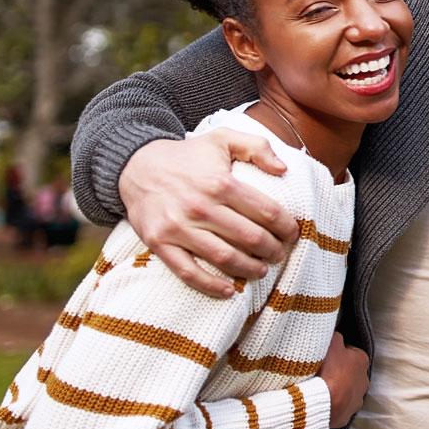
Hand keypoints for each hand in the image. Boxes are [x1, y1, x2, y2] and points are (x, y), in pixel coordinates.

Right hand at [119, 129, 298, 297]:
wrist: (136, 166)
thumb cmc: (187, 156)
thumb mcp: (223, 138)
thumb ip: (257, 147)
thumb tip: (284, 169)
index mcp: (220, 183)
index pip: (266, 211)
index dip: (286, 226)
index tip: (293, 233)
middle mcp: (200, 207)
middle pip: (250, 238)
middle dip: (273, 250)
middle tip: (281, 254)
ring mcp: (178, 227)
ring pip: (224, 258)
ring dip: (249, 269)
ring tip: (262, 270)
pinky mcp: (159, 243)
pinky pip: (188, 272)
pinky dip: (210, 285)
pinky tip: (228, 291)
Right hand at [319, 332, 369, 428]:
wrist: (321, 400)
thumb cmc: (328, 368)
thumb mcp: (331, 342)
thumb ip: (336, 336)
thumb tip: (336, 335)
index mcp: (362, 360)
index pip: (350, 352)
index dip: (336, 353)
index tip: (325, 356)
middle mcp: (364, 381)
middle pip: (348, 373)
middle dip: (337, 373)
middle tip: (320, 372)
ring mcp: (356, 400)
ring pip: (345, 392)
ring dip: (335, 390)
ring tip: (318, 388)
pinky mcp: (346, 416)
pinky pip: (338, 408)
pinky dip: (330, 405)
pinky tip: (319, 401)